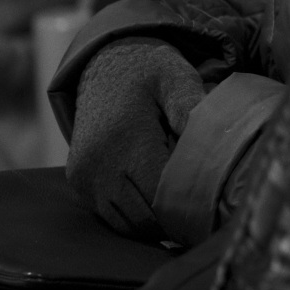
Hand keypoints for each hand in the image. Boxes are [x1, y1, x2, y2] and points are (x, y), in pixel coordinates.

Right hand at [65, 36, 205, 238]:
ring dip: (154, 221)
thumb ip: (191, 108)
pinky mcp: (78, 181)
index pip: (161, 192)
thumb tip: (211, 142)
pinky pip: (110, 215)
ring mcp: (84, 176)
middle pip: (145, 216)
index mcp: (125, 138)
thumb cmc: (149, 73)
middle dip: (174, 216)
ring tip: (180, 204)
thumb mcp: (176, 77)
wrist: (104, 66)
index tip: (212, 196)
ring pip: (127, 223)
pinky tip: (156, 198)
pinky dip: (134, 215)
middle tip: (202, 208)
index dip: (189, 200)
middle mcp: (98, 163)